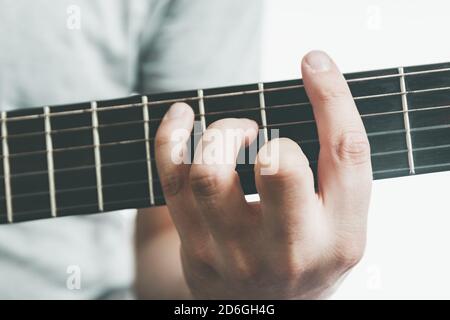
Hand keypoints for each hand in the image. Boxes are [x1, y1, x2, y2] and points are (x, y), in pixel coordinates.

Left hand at [154, 50, 371, 298]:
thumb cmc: (308, 252)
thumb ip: (338, 169)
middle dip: (268, 134)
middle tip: (262, 137)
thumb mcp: (342, 222)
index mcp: (339, 236)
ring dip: (218, 133)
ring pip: (208, 173)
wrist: (266, 308)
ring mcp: (236, 253)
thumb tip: (317, 81)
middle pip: (277, 166)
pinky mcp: (197, 249)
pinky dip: (170, 136)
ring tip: (233, 135)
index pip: (345, 154)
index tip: (313, 63)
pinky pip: (172, 180)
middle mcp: (290, 249)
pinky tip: (181, 118)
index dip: (331, 97)